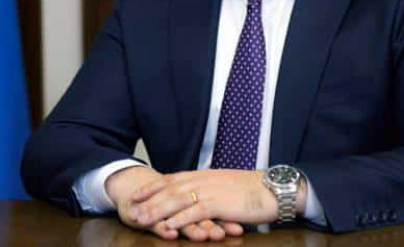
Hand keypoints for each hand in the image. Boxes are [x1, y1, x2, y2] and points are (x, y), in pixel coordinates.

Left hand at [128, 169, 286, 230]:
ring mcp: (210, 191)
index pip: (172, 179)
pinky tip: (168, 227)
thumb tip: (196, 196)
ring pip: (176, 200)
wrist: (273, 188)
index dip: (152, 187)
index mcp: (204, 175)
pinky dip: (179, 220)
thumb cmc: (252, 190)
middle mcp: (203, 180)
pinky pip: (195, 212)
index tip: (136, 195)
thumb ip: (209, 188)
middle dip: (148, 200)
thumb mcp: (225, 185)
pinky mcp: (219, 203)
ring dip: (157, 210)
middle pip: (169, 189)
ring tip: (141, 220)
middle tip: (130, 211)